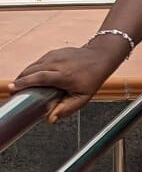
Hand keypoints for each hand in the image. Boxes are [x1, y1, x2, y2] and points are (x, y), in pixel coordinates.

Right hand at [13, 36, 130, 122]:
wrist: (100, 57)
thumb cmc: (92, 78)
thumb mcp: (83, 97)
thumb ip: (67, 109)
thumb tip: (50, 119)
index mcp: (65, 75)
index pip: (40, 78)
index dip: (24, 83)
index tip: (13, 88)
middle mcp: (59, 63)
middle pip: (32, 71)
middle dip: (19, 80)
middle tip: (13, 91)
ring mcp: (55, 56)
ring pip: (33, 65)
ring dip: (24, 75)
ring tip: (19, 86)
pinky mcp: (53, 52)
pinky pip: (38, 62)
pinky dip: (31, 70)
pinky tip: (30, 77)